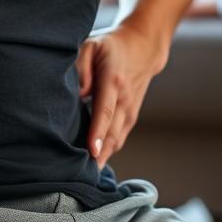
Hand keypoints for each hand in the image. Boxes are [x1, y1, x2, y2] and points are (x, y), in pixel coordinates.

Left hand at [76, 23, 165, 170]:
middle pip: (111, 133)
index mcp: (113, 82)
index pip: (105, 111)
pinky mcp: (130, 118)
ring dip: (103, 158)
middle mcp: (125, 100)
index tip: (91, 150)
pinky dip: (108, 153)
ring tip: (84, 177)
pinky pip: (119, 140)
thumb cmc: (111, 46)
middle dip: (97, 155)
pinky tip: (94, 165)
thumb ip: (81, 66)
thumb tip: (77, 92)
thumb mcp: (92, 45)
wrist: (143, 48)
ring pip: (117, 141)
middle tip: (78, 175)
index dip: (98, 132)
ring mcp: (130, 111)